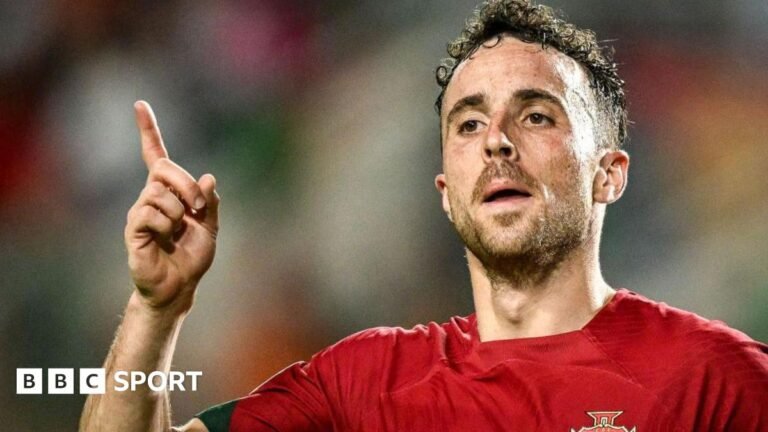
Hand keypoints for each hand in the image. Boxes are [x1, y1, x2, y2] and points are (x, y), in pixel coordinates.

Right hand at [125, 101, 219, 309]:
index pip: (155, 156)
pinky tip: (166, 238)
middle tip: (197, 209)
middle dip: (185, 185)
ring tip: (179, 231)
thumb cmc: (192, 257)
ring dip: (179, 211)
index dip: (148, 131)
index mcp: (169, 193)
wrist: (180, 286)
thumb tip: (206, 178)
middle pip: (164, 169)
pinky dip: (167, 224)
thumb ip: (209, 202)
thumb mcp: (210, 226)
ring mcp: (140, 212)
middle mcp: (150, 197)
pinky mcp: (134, 229)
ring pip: (158, 192)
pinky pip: (150, 213)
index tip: (140, 105)